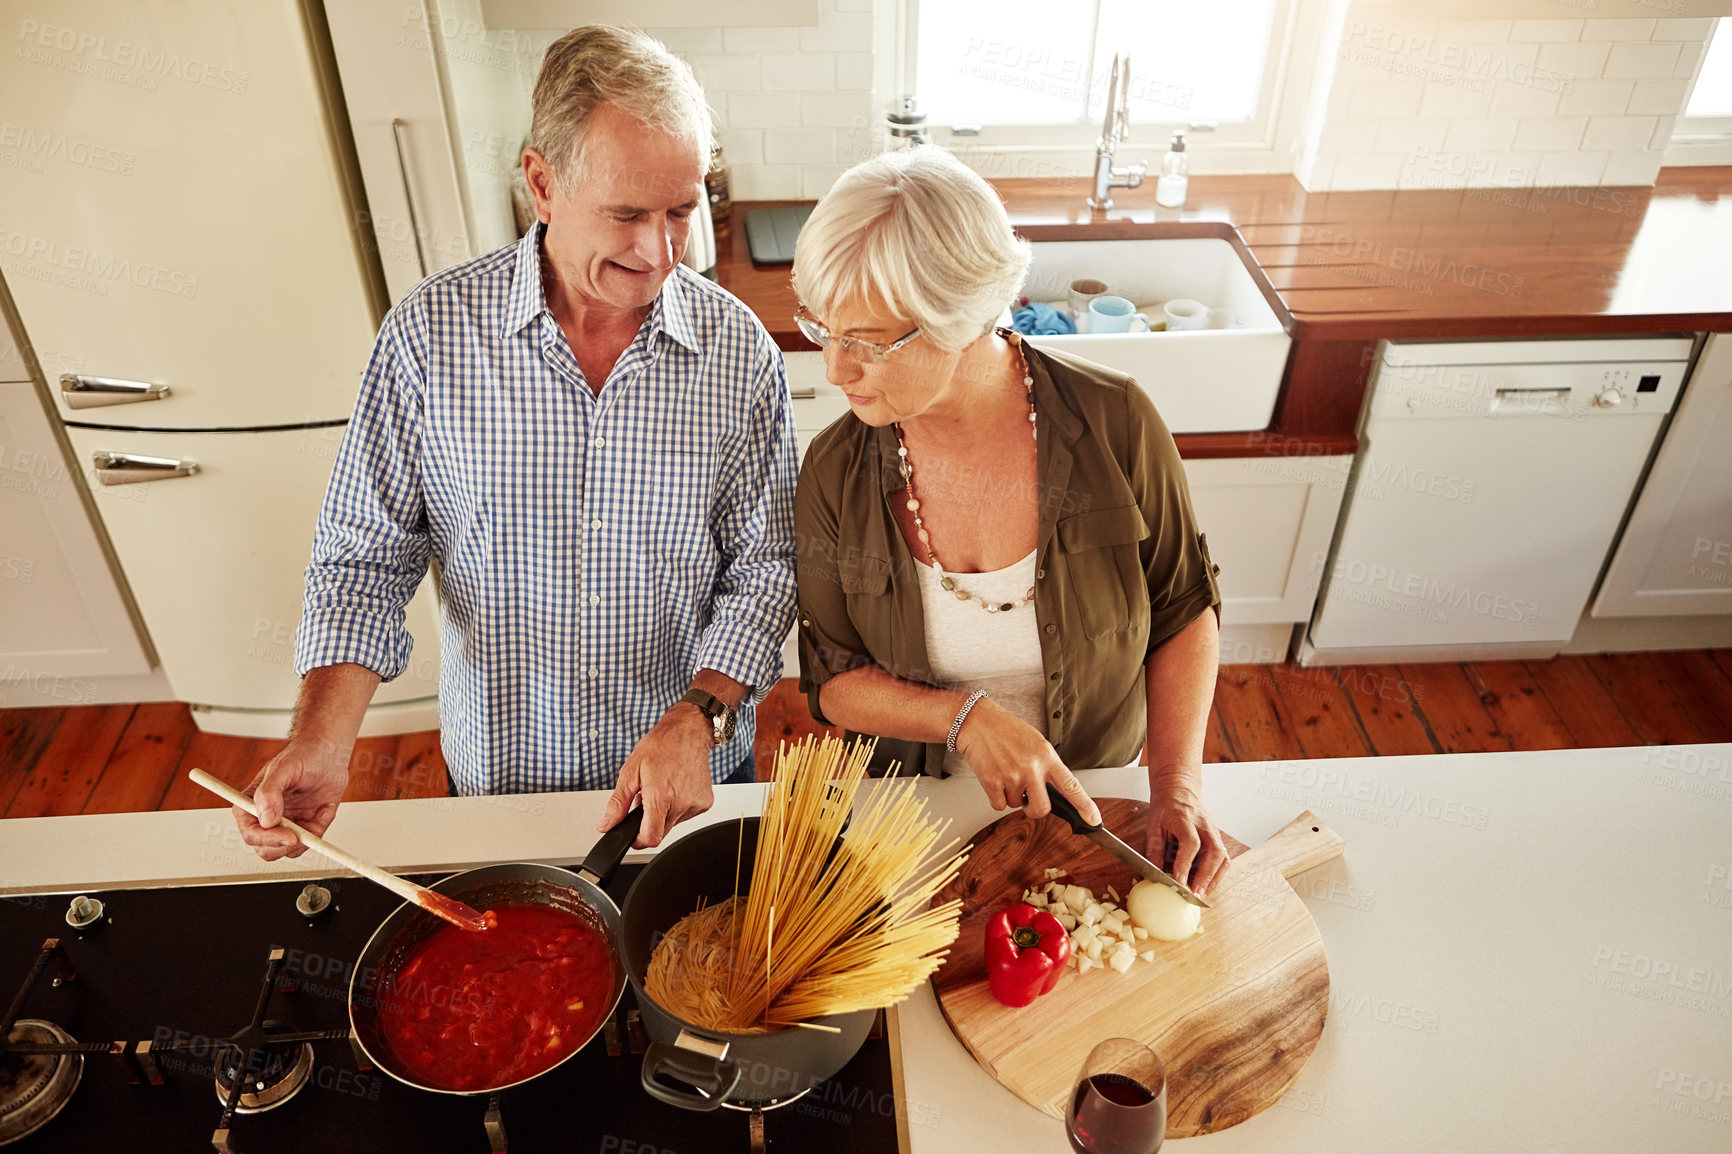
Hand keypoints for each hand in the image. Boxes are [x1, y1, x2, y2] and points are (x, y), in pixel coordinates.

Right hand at [236, 738, 349, 861]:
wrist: (329, 753)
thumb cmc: (303, 755)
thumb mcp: (284, 768)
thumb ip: (270, 793)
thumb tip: (266, 819)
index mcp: (252, 804)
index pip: (250, 833)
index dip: (267, 839)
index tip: (288, 836)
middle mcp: (266, 817)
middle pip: (266, 849)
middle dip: (284, 845)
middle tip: (301, 834)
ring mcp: (286, 824)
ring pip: (288, 851)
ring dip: (305, 839)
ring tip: (316, 814)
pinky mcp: (305, 826)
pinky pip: (310, 841)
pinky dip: (320, 830)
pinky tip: (324, 808)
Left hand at [599, 703, 715, 847]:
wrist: (688, 731)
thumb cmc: (661, 745)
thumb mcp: (630, 771)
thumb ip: (618, 803)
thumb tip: (606, 825)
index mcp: (661, 796)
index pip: (650, 838)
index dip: (637, 840)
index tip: (633, 835)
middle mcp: (681, 803)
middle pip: (661, 832)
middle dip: (649, 822)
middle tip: (647, 799)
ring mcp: (696, 804)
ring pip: (673, 824)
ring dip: (664, 814)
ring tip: (662, 789)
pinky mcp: (705, 803)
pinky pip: (686, 815)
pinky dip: (677, 807)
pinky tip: (676, 788)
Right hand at [955, 698, 1100, 825]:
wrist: (977, 722)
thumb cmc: (1006, 730)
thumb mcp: (1036, 743)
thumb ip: (1046, 766)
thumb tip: (1053, 791)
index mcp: (1047, 756)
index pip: (1071, 786)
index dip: (1085, 805)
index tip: (1094, 820)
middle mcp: (1032, 768)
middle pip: (1042, 808)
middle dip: (1034, 809)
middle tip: (1027, 799)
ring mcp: (1012, 776)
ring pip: (1016, 806)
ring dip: (1011, 796)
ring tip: (1005, 773)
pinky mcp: (992, 782)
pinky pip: (998, 805)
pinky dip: (996, 797)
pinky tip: (994, 778)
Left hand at [1144, 770, 1229, 897]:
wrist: (1180, 790)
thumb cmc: (1166, 806)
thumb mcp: (1153, 824)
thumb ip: (1154, 848)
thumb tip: (1155, 872)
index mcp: (1185, 819)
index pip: (1190, 843)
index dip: (1186, 863)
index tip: (1179, 881)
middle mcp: (1204, 825)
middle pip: (1214, 852)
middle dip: (1205, 876)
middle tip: (1195, 892)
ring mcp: (1213, 831)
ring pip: (1223, 857)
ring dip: (1214, 878)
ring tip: (1202, 893)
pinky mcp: (1217, 838)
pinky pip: (1223, 858)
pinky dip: (1217, 873)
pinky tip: (1207, 884)